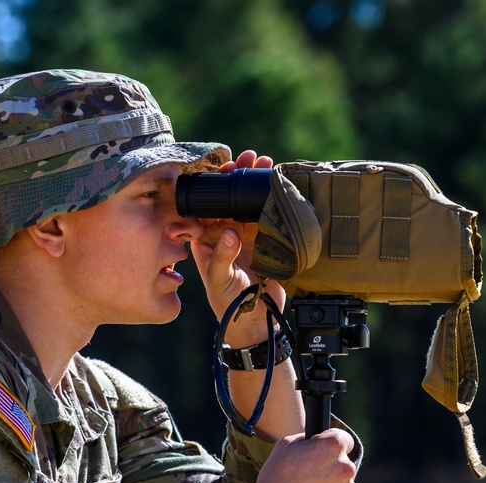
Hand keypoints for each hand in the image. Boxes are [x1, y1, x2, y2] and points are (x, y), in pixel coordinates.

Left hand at [189, 150, 285, 345]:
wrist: (257, 322)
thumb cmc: (229, 303)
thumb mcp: (219, 282)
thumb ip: (221, 257)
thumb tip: (230, 232)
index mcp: (206, 239)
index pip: (206, 205)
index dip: (213, 185)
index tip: (223, 169)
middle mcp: (225, 233)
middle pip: (228, 197)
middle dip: (237, 176)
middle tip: (248, 157)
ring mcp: (246, 235)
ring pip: (249, 202)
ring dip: (256, 182)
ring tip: (266, 162)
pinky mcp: (266, 240)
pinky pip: (268, 215)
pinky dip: (274, 199)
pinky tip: (279, 183)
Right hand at [249, 428, 359, 482]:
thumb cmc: (274, 481)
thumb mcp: (283, 448)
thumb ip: (304, 438)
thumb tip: (313, 440)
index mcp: (331, 446)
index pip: (345, 439)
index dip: (331, 445)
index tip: (323, 453)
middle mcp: (346, 467)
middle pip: (344, 464)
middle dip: (330, 469)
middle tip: (309, 480)